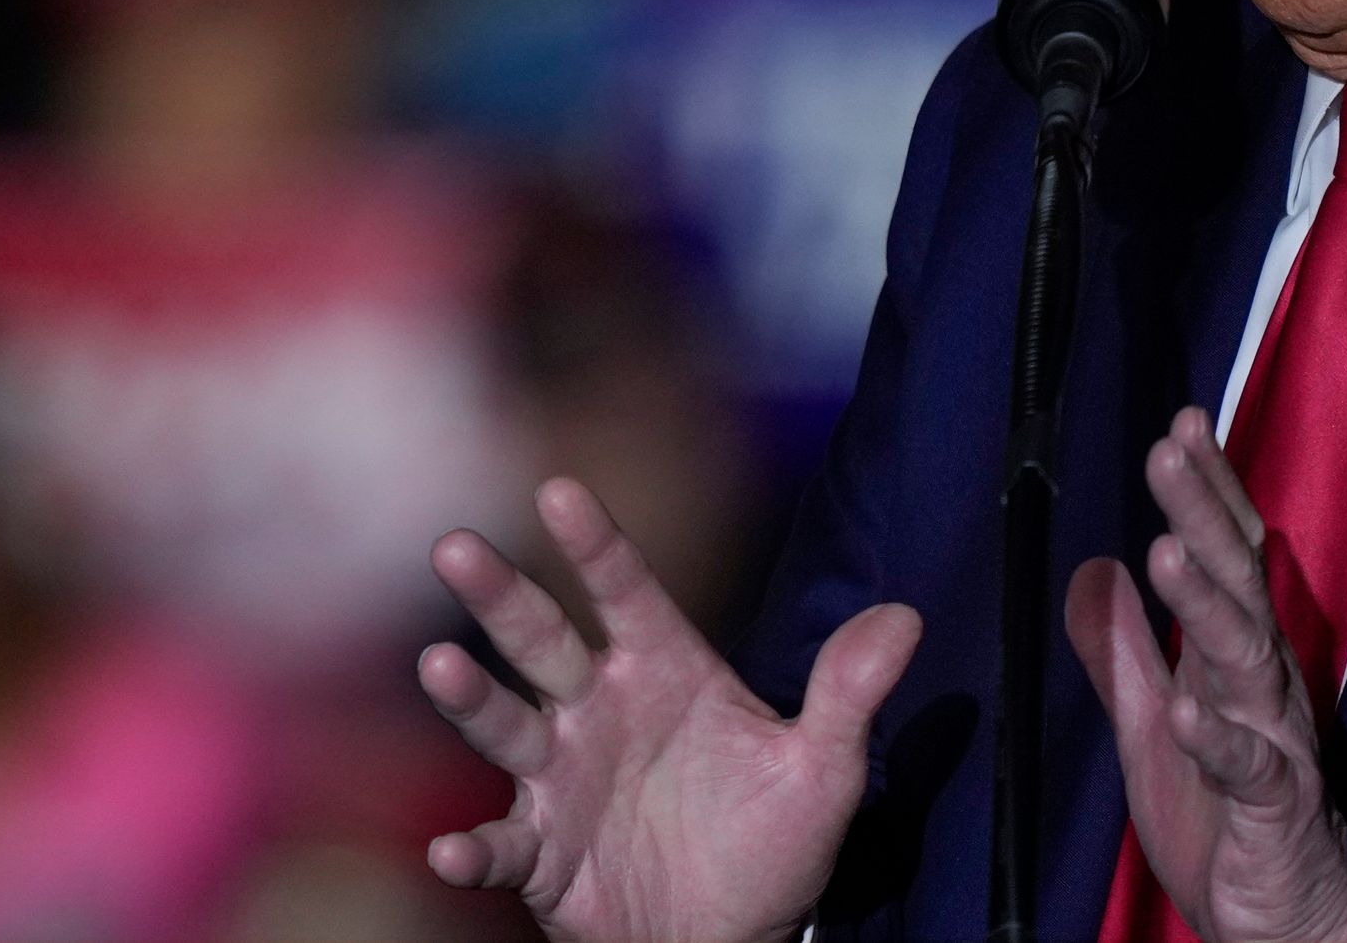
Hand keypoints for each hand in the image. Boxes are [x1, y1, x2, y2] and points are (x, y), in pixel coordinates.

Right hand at [421, 476, 921, 942]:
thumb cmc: (769, 848)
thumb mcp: (821, 772)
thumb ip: (848, 693)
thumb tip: (906, 616)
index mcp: (663, 672)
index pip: (627, 593)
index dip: (594, 545)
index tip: (560, 491)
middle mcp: (598, 711)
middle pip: (541, 641)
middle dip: (500, 595)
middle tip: (456, 546)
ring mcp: (561, 779)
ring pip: (506, 724)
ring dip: (471, 696)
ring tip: (440, 664)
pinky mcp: (540, 854)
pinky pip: (501, 845)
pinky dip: (474, 847)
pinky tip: (451, 849)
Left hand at [1065, 409, 1346, 942]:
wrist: (1282, 921)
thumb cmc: (1222, 817)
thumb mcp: (1153, 724)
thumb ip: (1122, 652)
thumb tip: (1092, 568)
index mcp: (1234, 660)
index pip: (1228, 559)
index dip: (1209, 492)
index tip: (1182, 424)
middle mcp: (1263, 687)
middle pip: (1238, 587)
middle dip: (1204, 516)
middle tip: (1167, 452)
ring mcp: (1274, 744)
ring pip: (1247, 662)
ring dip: (1207, 605)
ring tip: (1165, 551)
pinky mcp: (1274, 811)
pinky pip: (1249, 769)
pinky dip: (1217, 738)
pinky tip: (1183, 706)